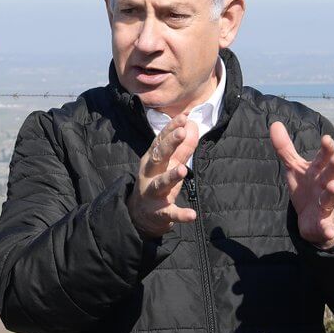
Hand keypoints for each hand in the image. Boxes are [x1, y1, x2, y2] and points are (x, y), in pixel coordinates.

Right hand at [127, 115, 199, 238]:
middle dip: (169, 144)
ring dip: (171, 176)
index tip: (183, 117)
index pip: (160, 140)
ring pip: (160, 183)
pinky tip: (192, 214)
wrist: (141, 215)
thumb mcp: (170, 164)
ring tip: (183, 170)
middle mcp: (150, 174)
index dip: (171, 129)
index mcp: (152, 160)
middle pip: (158, 157)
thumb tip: (193, 125)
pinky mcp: (159, 213)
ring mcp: (153, 193)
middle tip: (181, 133)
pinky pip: (170, 213)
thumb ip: (183, 147)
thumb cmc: (157, 181)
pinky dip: (180, 214)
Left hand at [270, 122, 333, 249]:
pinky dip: (328, 229)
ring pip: (331, 197)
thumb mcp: (294, 168)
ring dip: (332, 192)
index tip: (326, 138)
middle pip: (332, 174)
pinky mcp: (323, 223)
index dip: (326, 148)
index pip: (324, 157)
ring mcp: (326, 204)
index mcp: (319, 170)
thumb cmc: (307, 188)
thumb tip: (275, 123)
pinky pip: (326, 227)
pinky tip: (328, 231)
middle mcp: (326, 184)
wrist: (313, 219)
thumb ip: (285, 147)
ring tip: (332, 185)